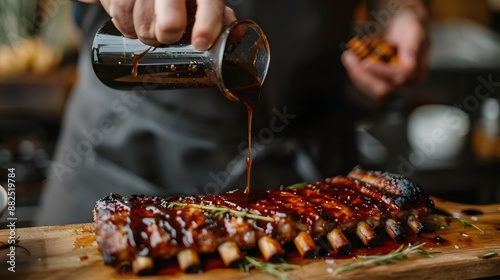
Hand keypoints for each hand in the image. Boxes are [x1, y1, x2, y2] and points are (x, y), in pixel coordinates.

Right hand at [83, 0, 235, 49]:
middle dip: (169, 36)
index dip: (207, 25)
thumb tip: (232, 35)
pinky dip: (127, 26)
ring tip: (151, 21)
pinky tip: (134, 17)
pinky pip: (121, 20)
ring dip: (147, 34)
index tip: (201, 43)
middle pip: (170, 25)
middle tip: (169, 32)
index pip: (208, 3)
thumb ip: (215, 13)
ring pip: (144, 28)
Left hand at [342, 8, 428, 99]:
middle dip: (363, 76)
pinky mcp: (380, 84)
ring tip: (348, 56)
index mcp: (418, 71)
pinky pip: (366, 85)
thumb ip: (413, 46)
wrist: (401, 26)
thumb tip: (410, 65)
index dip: (383, 71)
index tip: (366, 63)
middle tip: (349, 58)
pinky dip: (356, 73)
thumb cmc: (409, 26)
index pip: (402, 76)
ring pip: (371, 90)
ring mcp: (392, 86)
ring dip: (356, 75)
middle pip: (384, 90)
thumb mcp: (414, 30)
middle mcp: (406, 83)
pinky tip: (350, 59)